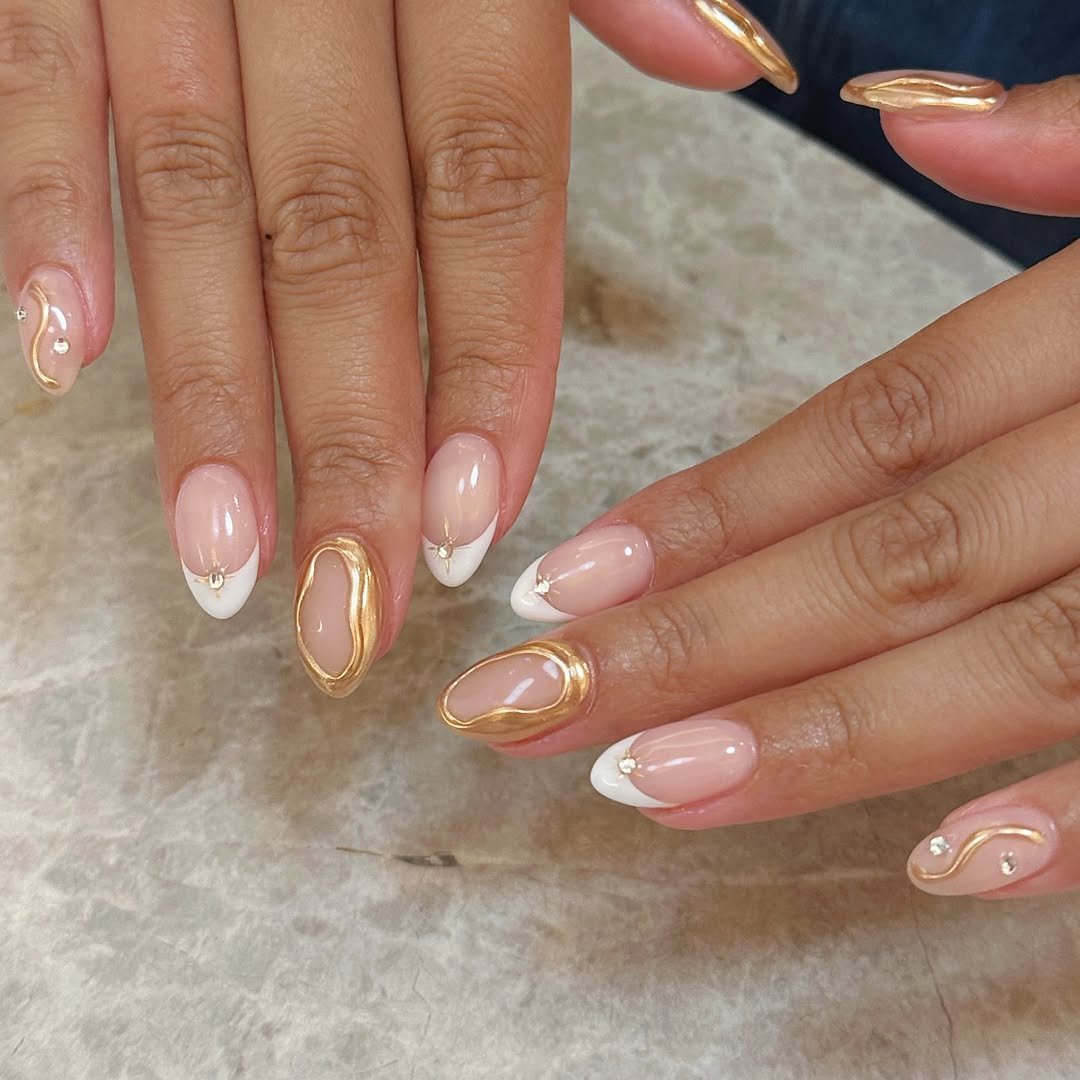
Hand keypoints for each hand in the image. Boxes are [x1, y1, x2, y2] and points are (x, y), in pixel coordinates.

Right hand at [2, 0, 792, 694]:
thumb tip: (733, 60)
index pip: (491, 193)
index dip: (485, 368)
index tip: (472, 522)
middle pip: (341, 239)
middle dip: (345, 442)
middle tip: (350, 617)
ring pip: (189, 200)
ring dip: (203, 397)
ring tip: (222, 565)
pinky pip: (31, 84)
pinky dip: (41, 220)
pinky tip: (61, 366)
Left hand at [436, 72, 1079, 899]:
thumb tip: (922, 120)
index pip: (872, 429)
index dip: (707, 509)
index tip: (561, 587)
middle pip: (891, 556)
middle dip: (698, 645)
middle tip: (528, 710)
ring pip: (1011, 661)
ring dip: (824, 739)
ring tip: (650, 789)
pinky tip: (942, 867)